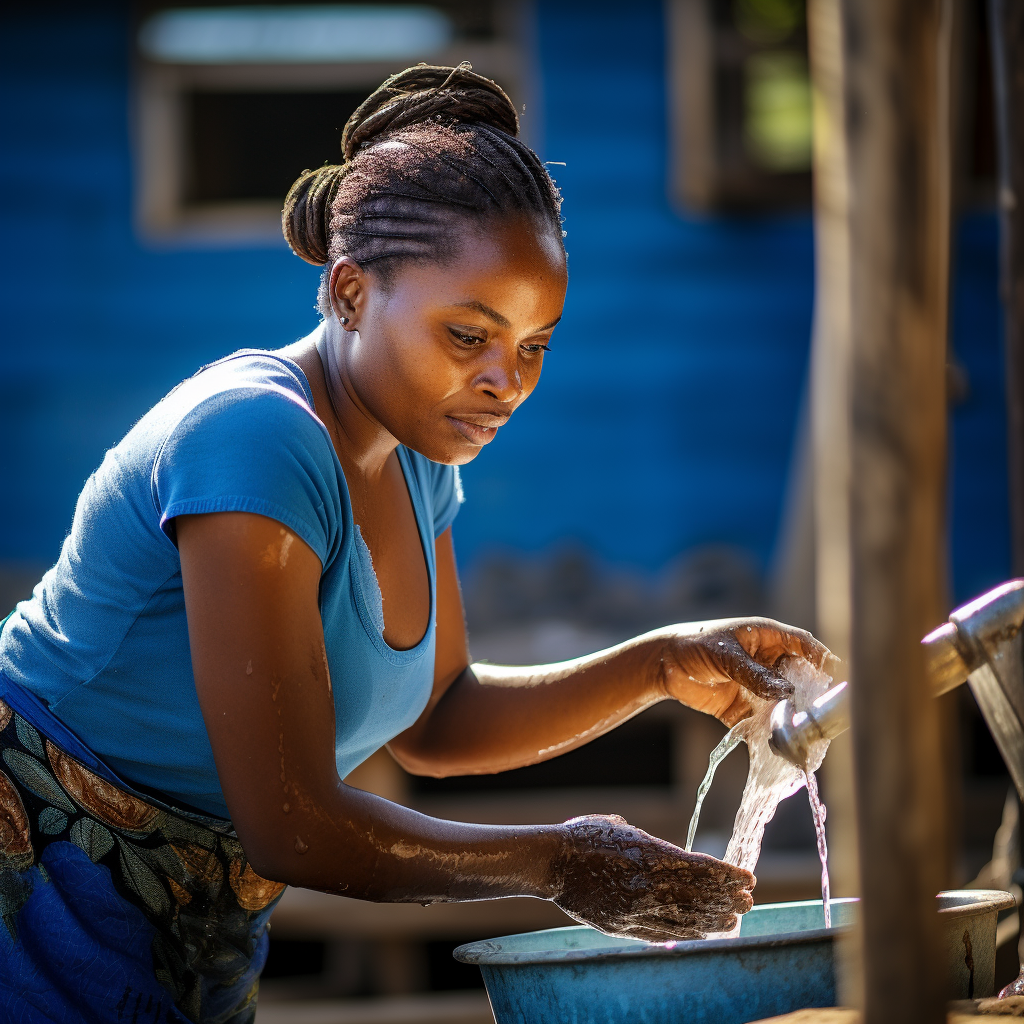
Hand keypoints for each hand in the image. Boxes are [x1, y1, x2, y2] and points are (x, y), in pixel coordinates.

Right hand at [551, 814, 753, 940]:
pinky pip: (662, 934)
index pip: (702, 869)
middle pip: (700, 897)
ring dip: (713, 921)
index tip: (747, 877)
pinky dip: (686, 934)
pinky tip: (700, 934)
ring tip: (732, 921)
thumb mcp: (622, 828)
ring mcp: (635, 909)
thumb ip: (649, 843)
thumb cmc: (584, 836)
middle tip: (748, 901)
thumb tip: (668, 854)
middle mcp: (647, 885)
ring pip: (686, 920)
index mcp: (649, 855)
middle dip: (728, 899)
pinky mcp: (622, 926)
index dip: (727, 875)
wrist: (550, 863)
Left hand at [658, 618, 832, 726]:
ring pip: (785, 707)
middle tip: (822, 718)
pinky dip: (771, 737)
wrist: (662, 664)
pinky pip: (762, 725)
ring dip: (793, 722)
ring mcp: (758, 688)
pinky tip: (780, 751)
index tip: (837, 681)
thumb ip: (754, 674)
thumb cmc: (695, 645)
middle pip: (801, 681)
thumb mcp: (726, 655)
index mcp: (768, 639)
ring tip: (805, 740)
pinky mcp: (743, 710)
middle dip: (812, 700)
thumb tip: (787, 693)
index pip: (806, 647)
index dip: (824, 662)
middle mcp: (769, 664)